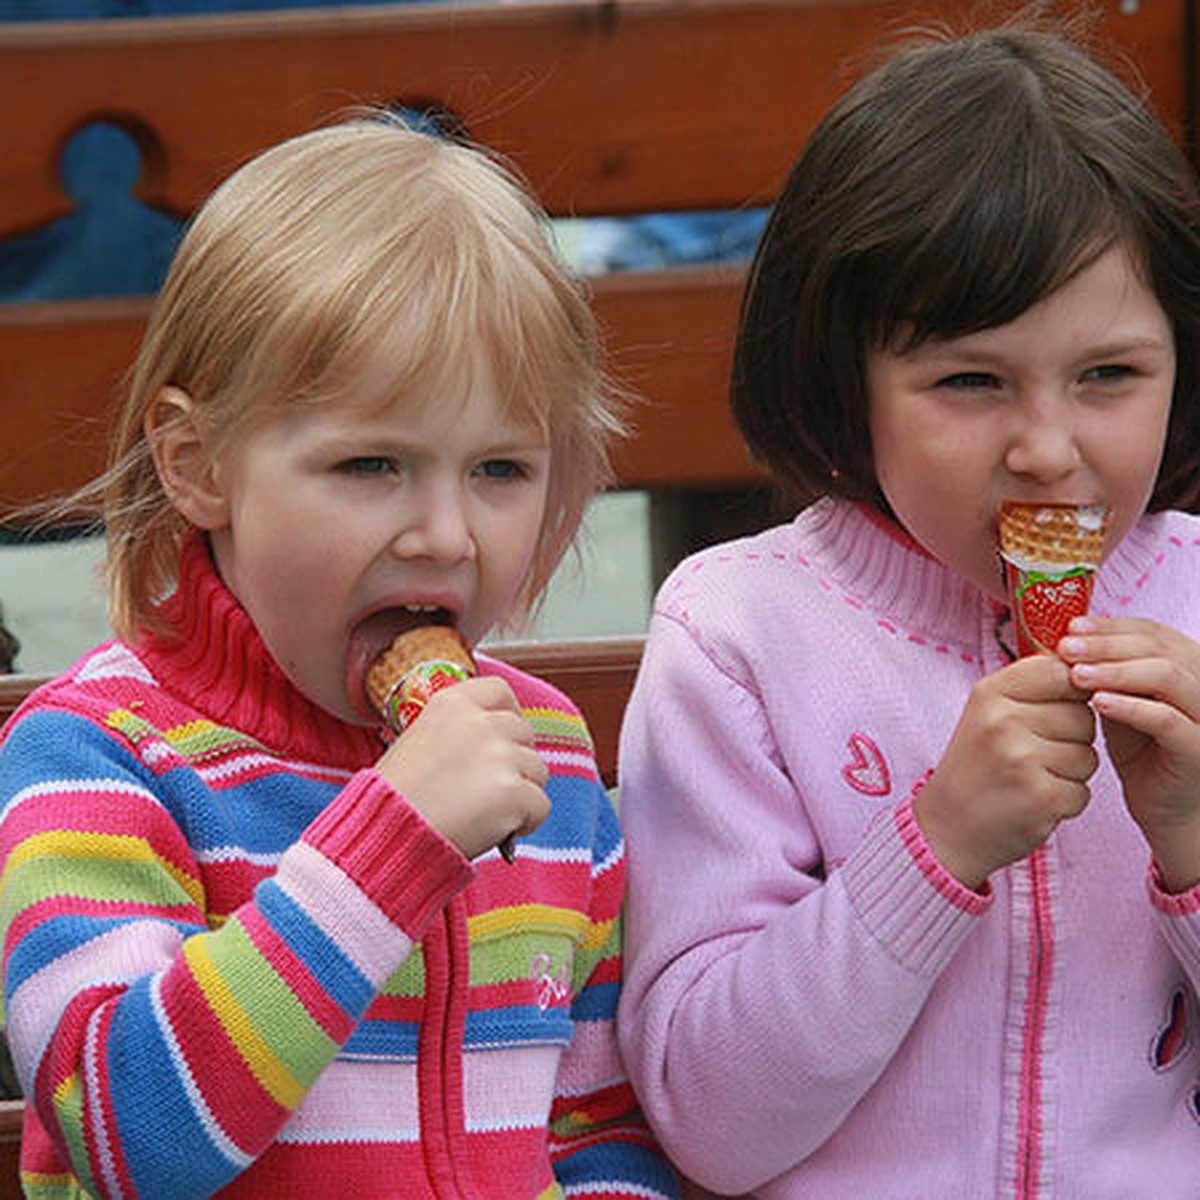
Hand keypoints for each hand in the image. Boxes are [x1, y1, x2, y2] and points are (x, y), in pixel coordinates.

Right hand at [374, 676, 549, 860]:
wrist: (385, 839)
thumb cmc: (394, 800)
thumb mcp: (417, 742)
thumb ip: (456, 733)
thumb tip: (490, 744)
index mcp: (452, 703)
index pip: (499, 691)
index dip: (507, 714)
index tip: (502, 738)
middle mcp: (480, 723)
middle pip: (524, 734)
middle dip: (514, 761)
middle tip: (487, 790)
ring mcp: (500, 756)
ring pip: (538, 770)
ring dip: (522, 793)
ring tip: (486, 813)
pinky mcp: (514, 792)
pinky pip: (541, 806)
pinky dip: (525, 823)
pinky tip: (496, 832)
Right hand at [914, 654, 1097, 888]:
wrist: (947, 828)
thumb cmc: (978, 766)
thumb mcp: (989, 713)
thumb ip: (1033, 688)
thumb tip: (1089, 667)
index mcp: (991, 692)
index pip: (1062, 670)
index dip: (1073, 691)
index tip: (1055, 712)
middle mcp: (1003, 720)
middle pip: (1083, 715)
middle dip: (1072, 738)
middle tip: (1033, 754)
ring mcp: (1021, 759)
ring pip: (1089, 755)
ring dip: (1071, 772)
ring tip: (1032, 778)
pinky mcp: (1040, 797)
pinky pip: (1084, 791)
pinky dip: (1067, 802)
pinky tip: (1034, 802)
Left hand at [1059, 617, 1199, 891]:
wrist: (1162, 805)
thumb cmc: (1139, 748)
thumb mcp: (1119, 699)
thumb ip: (1104, 671)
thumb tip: (1064, 638)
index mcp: (1188, 666)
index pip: (1153, 632)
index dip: (1112, 626)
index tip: (1071, 627)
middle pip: (1160, 648)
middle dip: (1107, 644)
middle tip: (1066, 647)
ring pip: (1168, 677)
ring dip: (1116, 671)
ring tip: (1075, 674)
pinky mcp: (1199, 748)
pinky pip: (1168, 721)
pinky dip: (1131, 707)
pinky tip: (1098, 702)